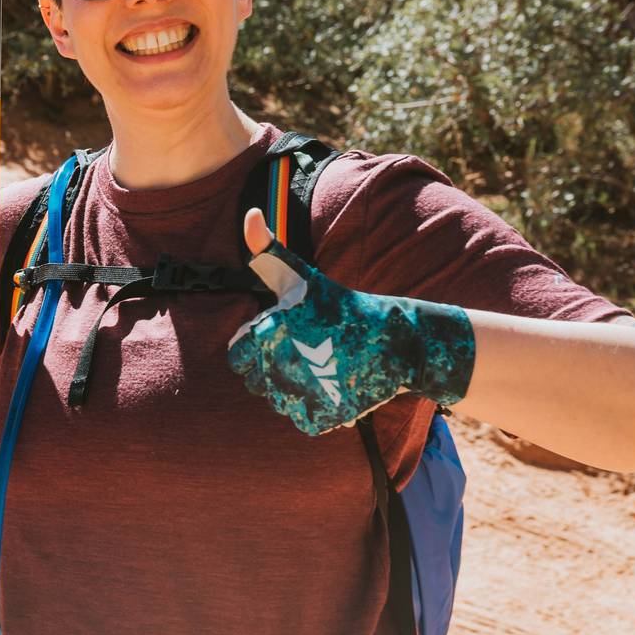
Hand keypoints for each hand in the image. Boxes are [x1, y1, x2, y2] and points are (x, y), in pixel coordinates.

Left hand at [226, 208, 474, 434]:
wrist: (396, 340)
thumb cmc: (341, 306)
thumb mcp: (300, 277)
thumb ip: (267, 251)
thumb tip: (250, 214)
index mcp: (268, 332)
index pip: (238, 357)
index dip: (260, 350)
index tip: (289, 340)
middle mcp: (279, 364)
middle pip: (257, 383)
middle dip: (277, 371)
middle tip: (311, 355)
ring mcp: (301, 394)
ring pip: (281, 402)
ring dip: (298, 391)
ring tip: (326, 370)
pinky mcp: (322, 417)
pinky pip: (304, 419)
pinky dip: (318, 410)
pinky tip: (337, 388)